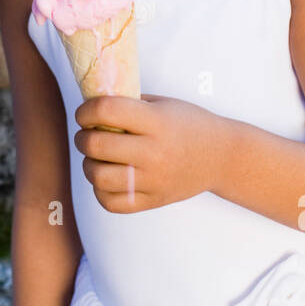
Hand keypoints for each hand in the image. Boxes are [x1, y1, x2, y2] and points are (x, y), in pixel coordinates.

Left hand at [73, 94, 224, 211]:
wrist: (221, 157)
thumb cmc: (189, 125)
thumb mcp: (163, 104)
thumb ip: (129, 103)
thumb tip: (90, 104)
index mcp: (157, 122)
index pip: (106, 111)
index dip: (86, 110)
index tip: (85, 113)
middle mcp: (154, 152)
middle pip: (96, 145)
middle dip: (82, 138)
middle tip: (86, 135)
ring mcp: (153, 180)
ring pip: (98, 177)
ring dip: (89, 165)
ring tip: (96, 158)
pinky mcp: (153, 201)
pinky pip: (110, 202)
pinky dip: (100, 190)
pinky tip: (107, 178)